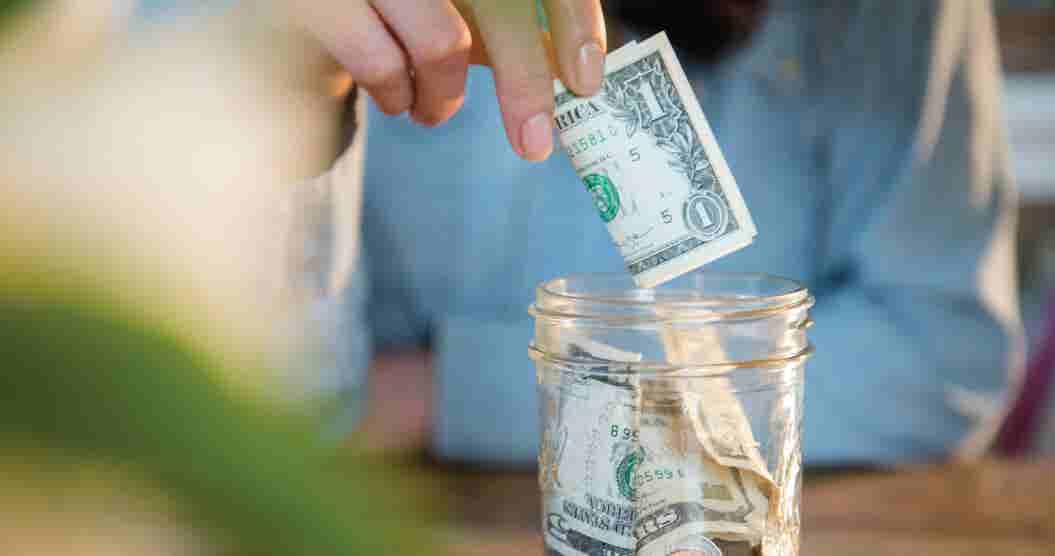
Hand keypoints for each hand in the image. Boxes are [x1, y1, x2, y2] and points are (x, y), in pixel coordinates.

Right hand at [302, 0, 605, 161]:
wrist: (291, 14)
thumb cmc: (386, 9)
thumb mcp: (451, 7)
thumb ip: (505, 29)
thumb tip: (573, 70)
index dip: (573, 21)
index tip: (586, 80)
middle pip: (502, 7)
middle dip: (526, 84)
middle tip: (536, 144)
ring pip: (443, 43)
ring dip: (444, 98)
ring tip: (434, 112)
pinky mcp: (315, 0)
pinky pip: (382, 63)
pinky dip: (396, 96)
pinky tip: (393, 99)